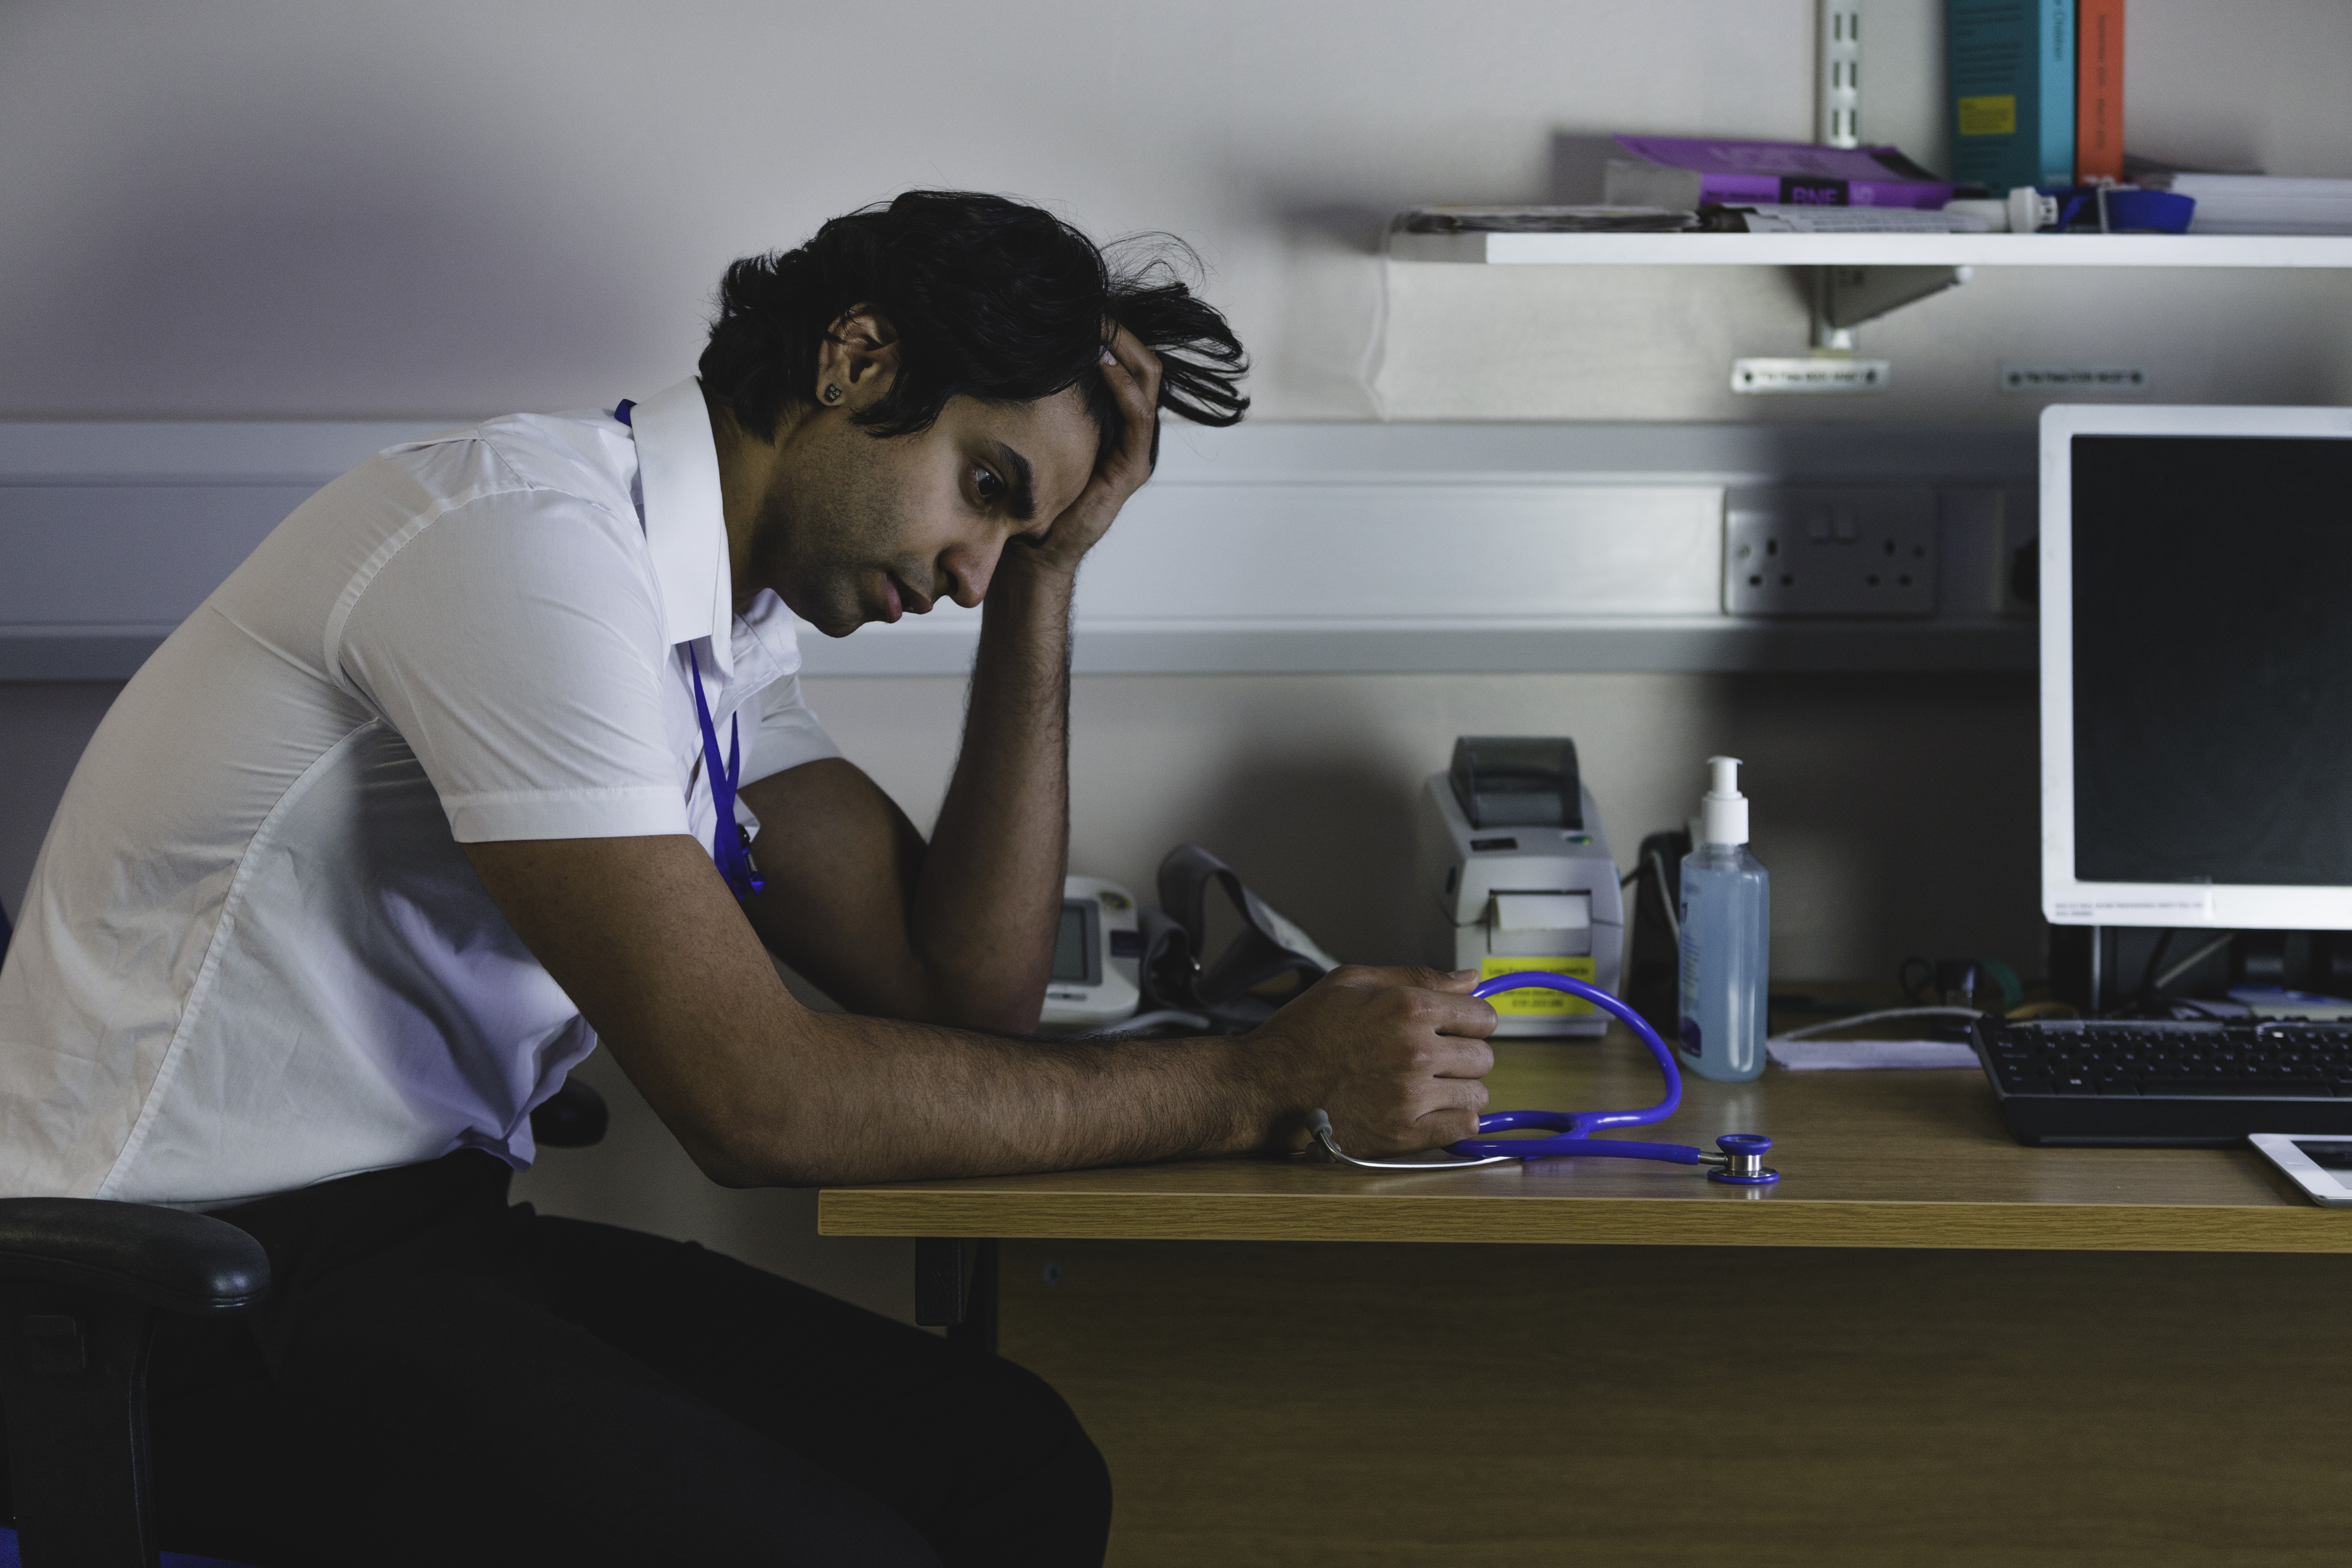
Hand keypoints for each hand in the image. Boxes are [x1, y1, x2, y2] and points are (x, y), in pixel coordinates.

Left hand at [1018, 324, 1162, 577]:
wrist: (1032, 550)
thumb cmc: (1027, 492)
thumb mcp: (1035, 433)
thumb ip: (1043, 400)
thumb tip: (1020, 351)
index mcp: (1113, 421)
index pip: (1127, 362)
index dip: (1112, 331)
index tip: (1083, 307)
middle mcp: (1130, 431)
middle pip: (1143, 364)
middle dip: (1120, 331)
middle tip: (1093, 307)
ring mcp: (1135, 450)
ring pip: (1146, 382)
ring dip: (1124, 348)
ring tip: (1099, 324)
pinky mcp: (1132, 469)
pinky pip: (1137, 417)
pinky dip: (1123, 385)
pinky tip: (1101, 363)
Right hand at [1243, 966, 1496, 1155]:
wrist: (1266, 1087)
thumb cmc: (1304, 1033)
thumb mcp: (1352, 981)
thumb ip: (1417, 976)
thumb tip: (1469, 978)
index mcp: (1408, 1007)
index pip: (1482, 1016)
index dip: (1469, 1021)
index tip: (1453, 1029)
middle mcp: (1416, 1051)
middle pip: (1483, 1056)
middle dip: (1463, 1056)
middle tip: (1434, 1060)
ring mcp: (1411, 1096)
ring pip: (1477, 1095)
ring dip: (1459, 1091)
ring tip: (1427, 1087)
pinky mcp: (1403, 1134)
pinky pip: (1463, 1129)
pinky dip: (1453, 1122)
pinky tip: (1429, 1112)